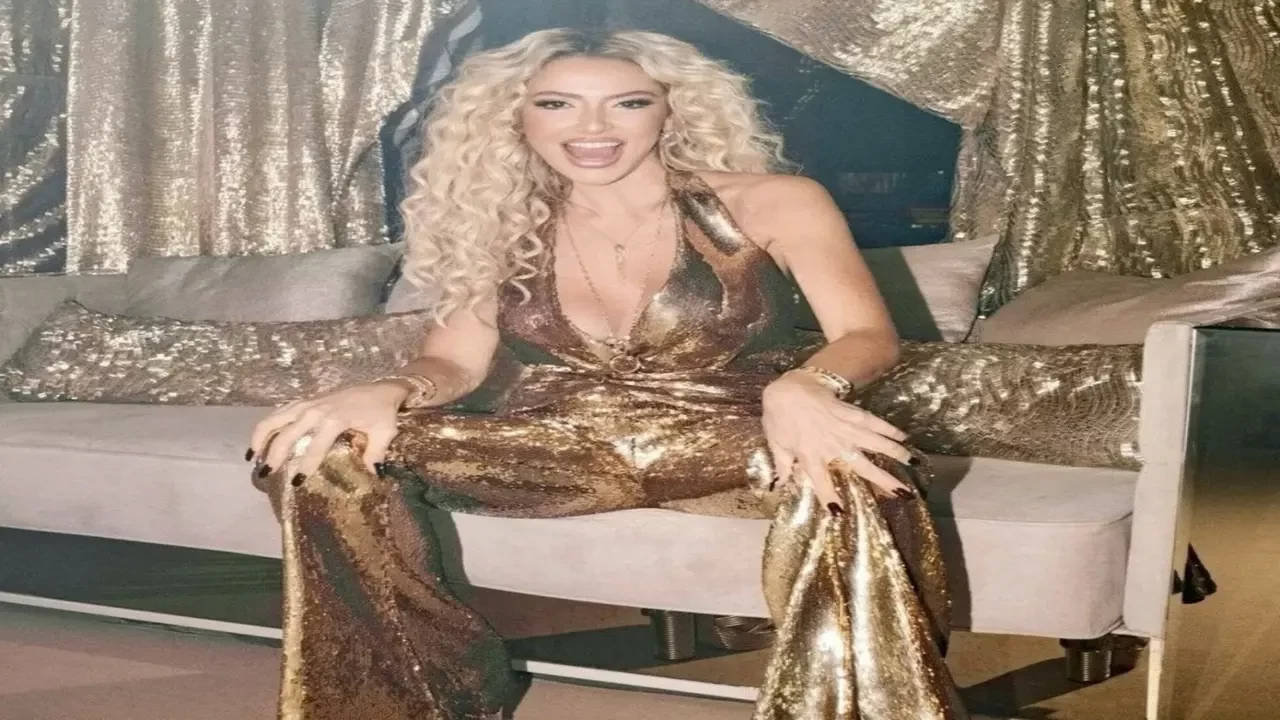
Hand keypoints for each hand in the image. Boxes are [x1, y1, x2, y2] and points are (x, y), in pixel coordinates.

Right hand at [248, 381, 410, 481]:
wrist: (381, 388)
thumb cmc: (382, 412)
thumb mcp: (385, 432)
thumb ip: (376, 453)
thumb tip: (373, 474)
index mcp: (335, 419)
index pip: (315, 447)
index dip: (306, 466)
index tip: (297, 482)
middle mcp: (315, 411)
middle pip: (287, 434)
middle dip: (274, 455)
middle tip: (266, 474)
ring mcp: (307, 404)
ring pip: (275, 419)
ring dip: (260, 438)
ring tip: (253, 459)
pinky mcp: (303, 401)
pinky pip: (278, 413)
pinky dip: (265, 426)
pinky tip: (257, 442)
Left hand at [761, 371, 913, 512]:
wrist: (788, 387)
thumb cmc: (779, 416)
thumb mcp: (776, 443)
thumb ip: (782, 466)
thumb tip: (779, 486)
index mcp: (811, 455)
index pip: (821, 481)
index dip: (829, 497)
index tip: (839, 512)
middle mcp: (833, 444)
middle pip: (862, 465)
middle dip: (883, 480)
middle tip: (902, 492)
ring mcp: (845, 427)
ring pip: (874, 442)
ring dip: (894, 453)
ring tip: (912, 463)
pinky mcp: (851, 412)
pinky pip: (873, 421)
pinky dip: (889, 429)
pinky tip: (903, 436)